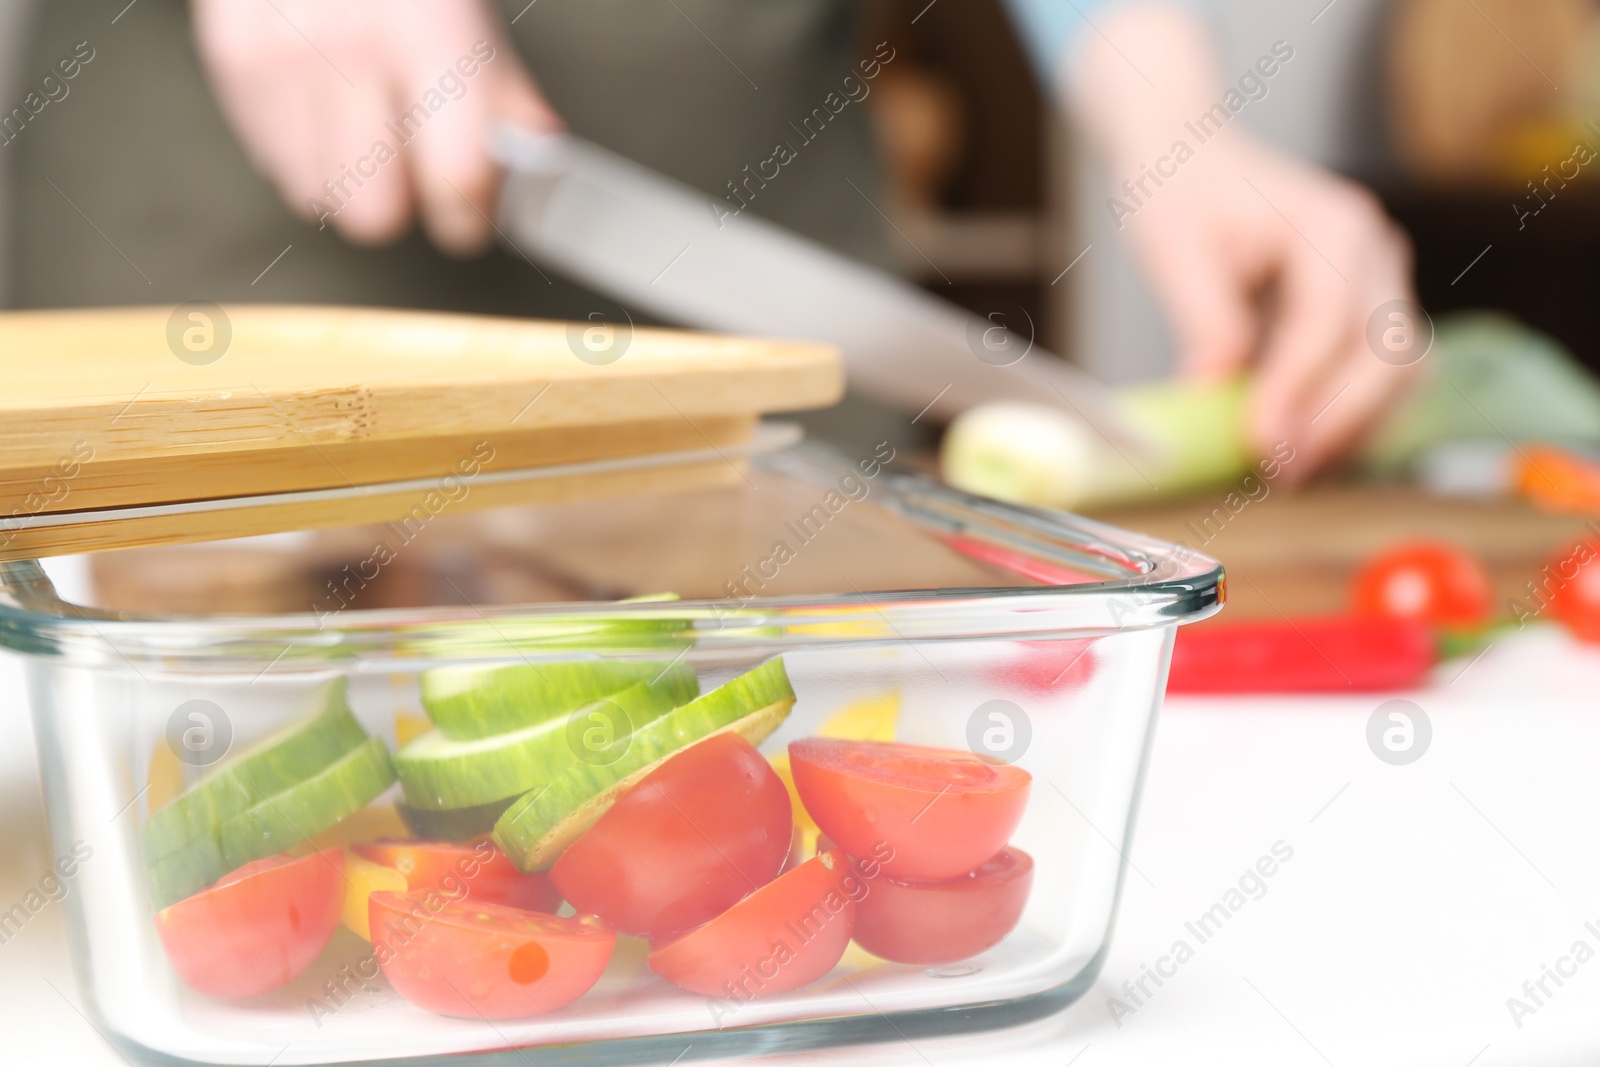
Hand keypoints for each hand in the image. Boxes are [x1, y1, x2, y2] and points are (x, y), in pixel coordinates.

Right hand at [191, 0, 559, 253]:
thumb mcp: (475, 22)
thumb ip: (509, 105)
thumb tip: (538, 180)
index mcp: (430, 38)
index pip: (457, 180)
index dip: (468, 216)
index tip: (468, 215)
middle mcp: (349, 50)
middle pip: (372, 214)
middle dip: (398, 201)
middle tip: (409, 162)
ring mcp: (280, 59)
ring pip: (316, 196)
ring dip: (346, 177)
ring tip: (363, 122)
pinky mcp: (232, 61)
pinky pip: (272, 160)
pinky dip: (302, 144)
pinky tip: (323, 99)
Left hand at [1067, 4, 1419, 478]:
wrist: (1194, 163)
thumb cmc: (1181, 197)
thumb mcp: (1175, 250)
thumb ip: (1204, 318)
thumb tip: (1216, 389)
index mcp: (1331, 223)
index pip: (1329, 319)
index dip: (1301, 387)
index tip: (1265, 441)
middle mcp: (1372, 250)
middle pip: (1385, 352)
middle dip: (1336, 420)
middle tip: (1277, 471)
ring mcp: (1380, 282)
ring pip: (1398, 372)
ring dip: (1352, 428)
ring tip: (1287, 470)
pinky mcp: (1368, 313)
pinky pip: (1381, 377)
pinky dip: (1350, 418)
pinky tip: (1301, 448)